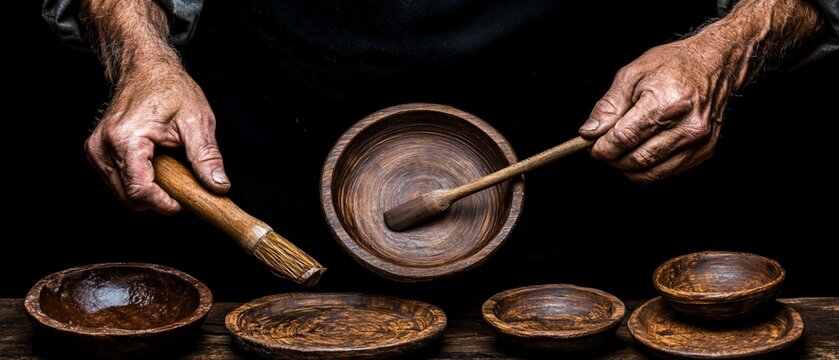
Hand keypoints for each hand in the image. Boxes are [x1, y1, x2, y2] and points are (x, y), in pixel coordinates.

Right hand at [86, 63, 229, 212]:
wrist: (146, 68)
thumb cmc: (170, 88)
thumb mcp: (197, 120)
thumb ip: (207, 156)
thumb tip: (218, 186)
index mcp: (126, 139)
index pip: (140, 191)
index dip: (164, 204)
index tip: (184, 201)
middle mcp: (103, 146)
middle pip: (129, 197)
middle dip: (158, 199)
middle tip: (182, 184)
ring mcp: (96, 150)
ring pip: (122, 192)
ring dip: (148, 190)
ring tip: (170, 169)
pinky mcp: (97, 152)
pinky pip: (117, 181)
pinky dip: (138, 180)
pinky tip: (154, 164)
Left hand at [579, 35, 736, 181]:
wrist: (714, 63)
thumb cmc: (672, 65)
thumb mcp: (631, 75)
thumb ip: (608, 106)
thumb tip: (589, 132)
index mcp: (666, 103)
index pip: (625, 138)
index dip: (603, 147)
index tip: (593, 147)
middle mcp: (687, 125)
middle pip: (637, 159)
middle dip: (613, 159)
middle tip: (604, 149)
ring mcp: (699, 141)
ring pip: (651, 172)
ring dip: (628, 167)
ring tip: (621, 150)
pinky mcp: (705, 150)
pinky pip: (667, 171)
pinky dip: (649, 167)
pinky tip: (643, 148)